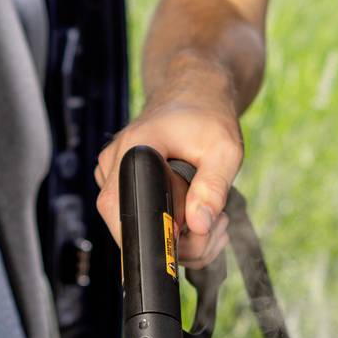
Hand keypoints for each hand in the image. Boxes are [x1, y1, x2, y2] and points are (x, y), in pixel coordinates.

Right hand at [94, 97, 243, 267]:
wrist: (193, 96)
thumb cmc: (208, 116)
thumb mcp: (225, 150)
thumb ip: (213, 187)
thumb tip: (199, 226)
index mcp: (135, 148)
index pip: (128, 209)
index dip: (158, 235)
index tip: (194, 234)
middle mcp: (114, 163)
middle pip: (132, 229)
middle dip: (180, 241)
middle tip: (216, 222)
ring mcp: (112, 175)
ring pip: (137, 231)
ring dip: (181, 237)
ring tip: (210, 213)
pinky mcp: (119, 184)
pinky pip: (138, 220)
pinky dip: (171, 228)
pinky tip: (194, 211)